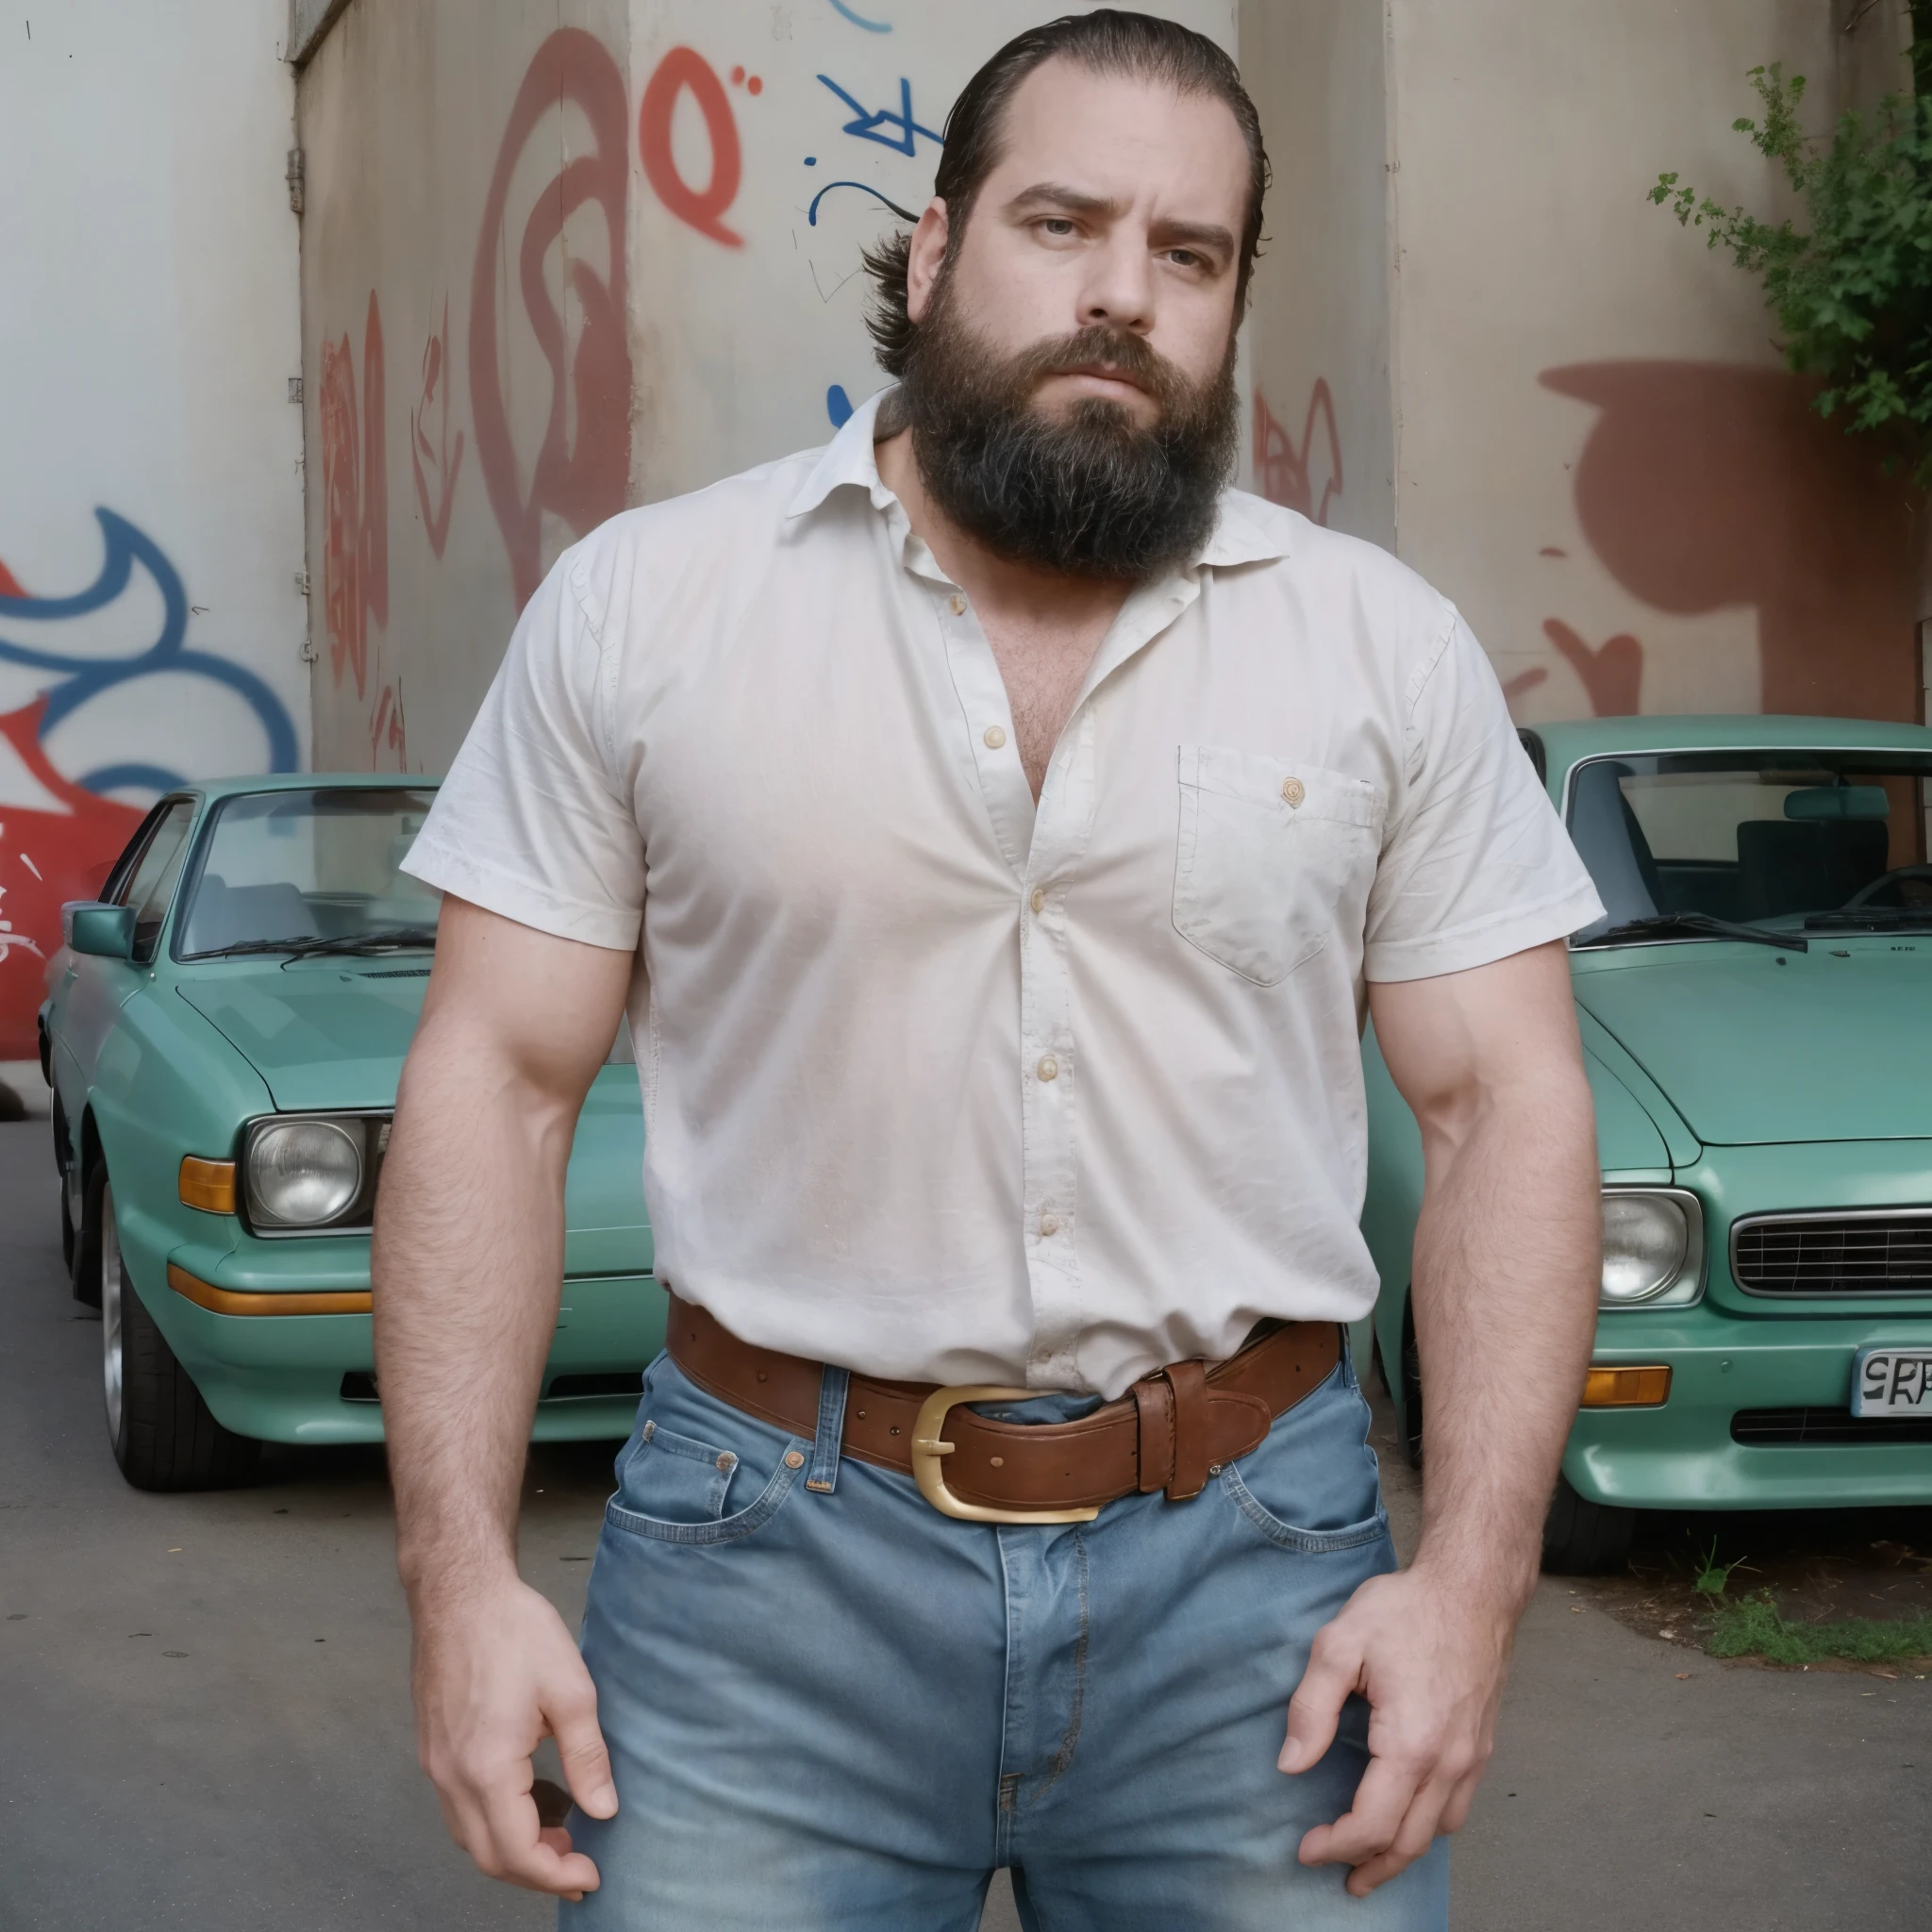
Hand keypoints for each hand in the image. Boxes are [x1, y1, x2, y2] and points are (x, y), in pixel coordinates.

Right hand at [412, 1575, 618, 1897]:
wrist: (460, 1593)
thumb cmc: (514, 1631)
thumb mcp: (570, 1690)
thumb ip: (587, 1757)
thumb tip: (604, 1809)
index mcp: (486, 1768)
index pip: (518, 1853)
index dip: (557, 1876)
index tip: (592, 1874)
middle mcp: (451, 1777)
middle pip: (488, 1857)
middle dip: (535, 1873)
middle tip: (579, 1864)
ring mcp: (436, 1765)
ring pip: (468, 1837)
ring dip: (511, 1851)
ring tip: (559, 1837)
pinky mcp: (432, 1749)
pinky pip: (458, 1810)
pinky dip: (491, 1825)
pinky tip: (524, 1804)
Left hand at [1278, 1566, 1514, 1895]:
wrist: (1471, 1588)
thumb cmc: (1404, 1610)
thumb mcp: (1339, 1644)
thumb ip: (1310, 1707)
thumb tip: (1290, 1764)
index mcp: (1411, 1744)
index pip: (1372, 1825)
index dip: (1335, 1846)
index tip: (1304, 1847)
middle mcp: (1449, 1762)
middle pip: (1408, 1842)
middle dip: (1368, 1866)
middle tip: (1334, 1874)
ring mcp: (1471, 1757)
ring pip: (1438, 1831)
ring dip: (1401, 1853)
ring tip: (1368, 1862)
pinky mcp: (1481, 1745)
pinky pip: (1458, 1807)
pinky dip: (1429, 1827)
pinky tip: (1408, 1819)